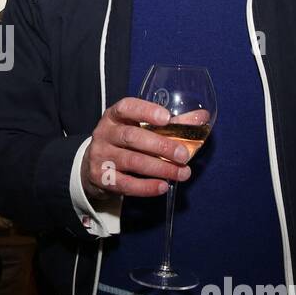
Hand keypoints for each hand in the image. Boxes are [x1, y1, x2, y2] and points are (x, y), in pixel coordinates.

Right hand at [80, 97, 195, 201]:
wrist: (94, 166)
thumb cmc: (124, 143)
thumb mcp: (140, 128)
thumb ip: (170, 123)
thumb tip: (201, 118)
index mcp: (114, 116)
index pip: (126, 107)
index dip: (146, 111)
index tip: (166, 118)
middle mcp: (104, 133)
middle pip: (132, 137)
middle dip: (161, 146)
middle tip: (183, 155)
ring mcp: (100, 156)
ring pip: (131, 161)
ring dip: (159, 169)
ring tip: (182, 173)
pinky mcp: (100, 178)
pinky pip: (125, 184)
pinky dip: (146, 187)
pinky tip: (162, 186)